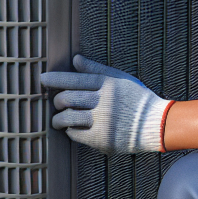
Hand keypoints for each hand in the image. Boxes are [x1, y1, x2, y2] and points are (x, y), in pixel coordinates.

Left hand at [38, 55, 172, 154]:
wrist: (155, 125)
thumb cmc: (136, 99)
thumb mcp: (120, 79)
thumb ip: (96, 69)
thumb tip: (75, 59)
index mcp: (107, 84)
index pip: (74, 79)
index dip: (55, 79)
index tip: (42, 79)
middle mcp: (104, 101)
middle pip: (68, 98)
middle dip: (58, 100)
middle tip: (57, 103)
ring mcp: (103, 121)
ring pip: (68, 117)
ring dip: (58, 118)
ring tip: (57, 120)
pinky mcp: (102, 139)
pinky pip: (75, 134)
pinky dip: (70, 131)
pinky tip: (72, 128)